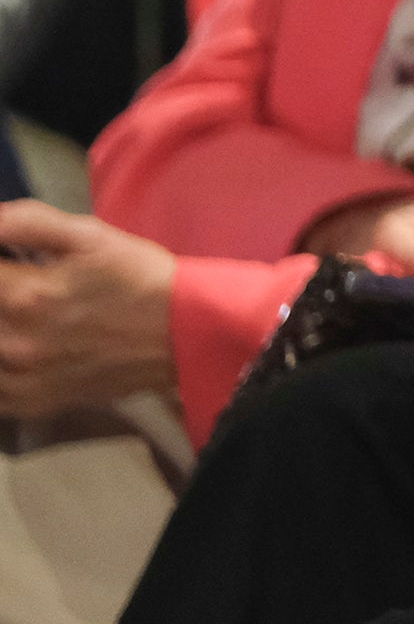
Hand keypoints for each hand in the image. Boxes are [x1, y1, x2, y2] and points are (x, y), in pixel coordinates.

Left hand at [0, 203, 176, 414]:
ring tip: (25, 315)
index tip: (12, 264)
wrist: (185, 333)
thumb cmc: (141, 278)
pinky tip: (23, 346)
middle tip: (20, 284)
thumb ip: (27, 222)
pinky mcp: (33, 402)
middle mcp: (17, 341)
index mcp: (28, 295)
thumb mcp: (92, 235)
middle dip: (3, 291)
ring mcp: (23, 377)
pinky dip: (2, 364)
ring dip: (1, 325)